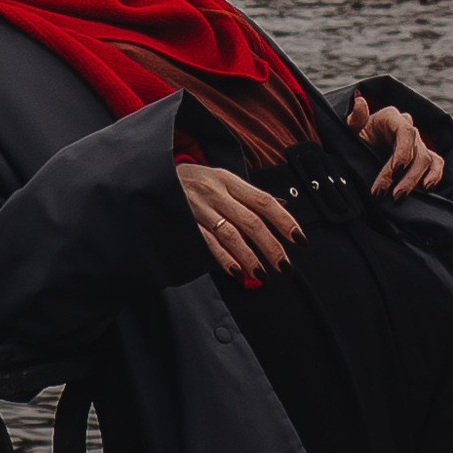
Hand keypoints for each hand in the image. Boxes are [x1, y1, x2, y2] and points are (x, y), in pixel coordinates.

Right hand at [177, 162, 301, 284]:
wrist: (153, 178)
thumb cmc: (194, 181)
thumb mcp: (223, 180)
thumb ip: (250, 195)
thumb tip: (283, 205)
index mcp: (229, 181)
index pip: (264, 201)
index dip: (284, 221)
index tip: (300, 240)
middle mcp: (216, 193)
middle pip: (251, 221)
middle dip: (271, 246)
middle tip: (285, 266)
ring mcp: (199, 208)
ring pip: (230, 234)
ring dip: (249, 256)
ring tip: (262, 274)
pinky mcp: (184, 222)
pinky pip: (207, 242)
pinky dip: (223, 258)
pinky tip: (236, 271)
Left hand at [349, 93, 445, 198]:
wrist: (362, 144)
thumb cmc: (357, 135)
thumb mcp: (351, 128)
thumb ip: (355, 118)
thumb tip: (360, 102)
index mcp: (392, 118)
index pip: (406, 132)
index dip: (404, 152)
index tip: (396, 170)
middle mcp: (408, 128)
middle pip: (417, 151)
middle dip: (407, 176)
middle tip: (394, 195)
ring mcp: (417, 143)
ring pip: (426, 160)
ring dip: (416, 180)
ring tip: (401, 197)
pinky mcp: (422, 155)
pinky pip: (436, 163)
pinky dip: (434, 175)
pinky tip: (427, 189)